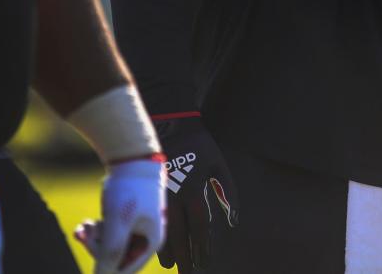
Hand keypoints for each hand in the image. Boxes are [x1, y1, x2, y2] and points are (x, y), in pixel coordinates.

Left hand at [74, 156, 165, 273]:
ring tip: (84, 225)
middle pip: (116, 259)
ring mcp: (136, 230)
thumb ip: (111, 252)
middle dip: (97, 248)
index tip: (90, 245)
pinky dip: (96, 232)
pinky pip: (109, 235)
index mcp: (152, 243)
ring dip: (94, 240)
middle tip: (83, 233)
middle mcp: (146, 239)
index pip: (124, 270)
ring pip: (110, 247)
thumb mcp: (118, 222)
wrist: (131, 157)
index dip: (105, 265)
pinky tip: (85, 223)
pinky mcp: (126, 221)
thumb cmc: (129, 188)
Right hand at [156, 115, 238, 271]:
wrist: (169, 123)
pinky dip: (155, 234)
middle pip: (180, 235)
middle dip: (186, 256)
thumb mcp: (218, 163)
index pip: (199, 227)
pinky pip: (151, 219)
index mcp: (194, 190)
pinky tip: (157, 245)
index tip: (207, 261)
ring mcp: (159, 194)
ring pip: (162, 230)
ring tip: (173, 266)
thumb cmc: (198, 144)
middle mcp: (175, 196)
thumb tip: (233, 218)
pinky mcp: (148, 190)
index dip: (203, 246)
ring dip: (168, 250)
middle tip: (190, 273)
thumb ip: (227, 189)